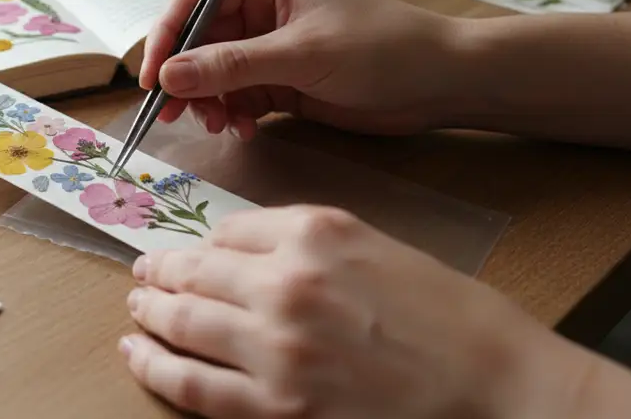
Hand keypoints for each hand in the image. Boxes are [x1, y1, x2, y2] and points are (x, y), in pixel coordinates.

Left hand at [119, 206, 595, 418]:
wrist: (495, 384)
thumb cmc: (446, 315)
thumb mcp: (372, 245)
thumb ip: (300, 238)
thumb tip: (233, 248)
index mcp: (313, 233)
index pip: (226, 229)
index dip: (201, 242)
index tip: (186, 249)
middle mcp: (286, 284)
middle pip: (194, 272)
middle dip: (160, 272)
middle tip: (143, 273)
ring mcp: (277, 350)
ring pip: (182, 324)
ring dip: (150, 314)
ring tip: (137, 308)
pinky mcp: (279, 409)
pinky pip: (194, 386)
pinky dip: (155, 368)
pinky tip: (136, 355)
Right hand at [139, 0, 460, 137]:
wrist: (440, 83)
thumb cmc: (381, 48)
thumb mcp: (301, 54)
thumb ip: (232, 65)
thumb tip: (169, 75)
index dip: (168, 35)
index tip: (152, 77)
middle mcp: (263, 7)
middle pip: (200, 40)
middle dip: (186, 77)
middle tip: (170, 115)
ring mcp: (272, 45)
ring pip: (216, 72)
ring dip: (210, 101)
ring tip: (220, 125)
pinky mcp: (284, 79)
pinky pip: (240, 95)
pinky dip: (235, 113)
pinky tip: (244, 129)